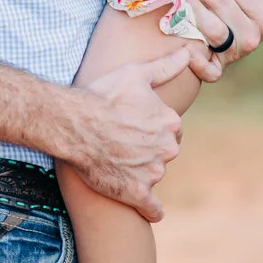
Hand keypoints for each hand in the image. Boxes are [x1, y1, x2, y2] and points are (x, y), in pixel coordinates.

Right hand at [59, 50, 189, 221]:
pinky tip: (142, 203)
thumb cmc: (102, 95)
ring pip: (153, 175)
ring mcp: (152, 173)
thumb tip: (189, 53)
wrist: (72, 123)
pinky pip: (152, 209)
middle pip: (163, 153)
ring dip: (140, 172)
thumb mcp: (135, 73)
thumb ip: (166, 66)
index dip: (151, 127)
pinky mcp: (136, 193)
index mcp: (171, 123)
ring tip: (116, 161)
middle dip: (147, 150)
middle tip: (123, 141)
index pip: (170, 130)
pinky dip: (148, 208)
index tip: (133, 124)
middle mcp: (167, 149)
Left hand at [181, 0, 262, 81]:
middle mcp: (253, 36)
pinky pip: (210, 71)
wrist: (247, 33)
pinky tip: (185, 49)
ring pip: (212, 28)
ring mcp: (236, 53)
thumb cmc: (254, 2)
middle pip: (220, 3)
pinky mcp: (220, 67)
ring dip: (192, 7)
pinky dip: (197, 63)